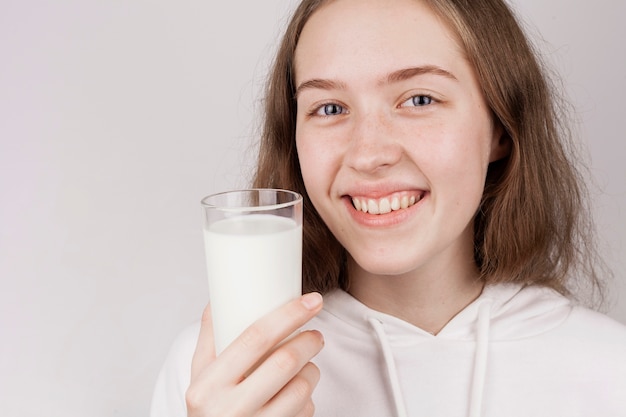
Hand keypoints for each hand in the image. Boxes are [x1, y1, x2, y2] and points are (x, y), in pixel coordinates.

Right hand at [186, 292, 323, 416]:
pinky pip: (306, 412)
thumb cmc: (210, 409)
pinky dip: (309, 398)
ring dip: (313, 370)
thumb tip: (216, 299)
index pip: (255, 338)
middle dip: (309, 341)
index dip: (288, 315)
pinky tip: (299, 394)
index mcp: (209, 385)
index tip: (310, 301)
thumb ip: (210, 338)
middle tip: (316, 334)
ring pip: (302, 388)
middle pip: (285, 362)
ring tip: (308, 364)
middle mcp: (231, 409)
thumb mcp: (199, 376)